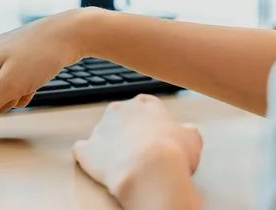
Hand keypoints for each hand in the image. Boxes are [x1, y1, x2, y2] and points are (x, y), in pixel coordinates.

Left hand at [72, 94, 202, 200]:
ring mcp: (99, 129)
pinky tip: (99, 166)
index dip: (151, 122)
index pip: (145, 105)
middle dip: (128, 131)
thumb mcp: (192, 137)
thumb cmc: (173, 154)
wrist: (150, 171)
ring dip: (110, 146)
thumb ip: (185, 130)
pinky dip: (89, 157)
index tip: (155, 134)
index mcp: (145, 103)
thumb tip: (186, 132)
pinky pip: (83, 151)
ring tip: (125, 164)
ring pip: (103, 134)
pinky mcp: (86, 150)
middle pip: (121, 117)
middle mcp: (119, 110)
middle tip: (141, 151)